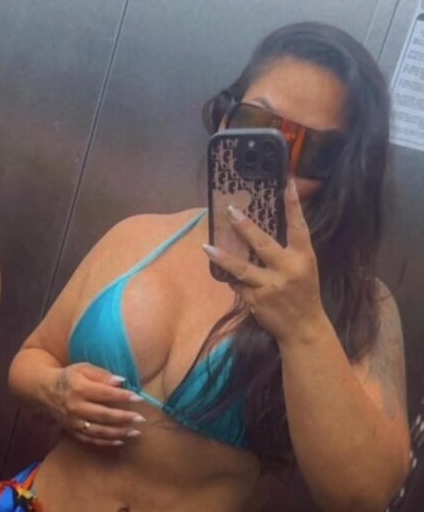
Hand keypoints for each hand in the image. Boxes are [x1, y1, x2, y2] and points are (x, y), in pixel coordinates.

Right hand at [46, 363, 145, 445]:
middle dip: (124, 418)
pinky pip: (91, 439)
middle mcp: (75, 407)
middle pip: (103, 415)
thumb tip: (121, 381)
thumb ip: (102, 375)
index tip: (139, 398)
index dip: (122, 397)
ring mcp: (73, 422)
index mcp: (79, 388)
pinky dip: (106, 442)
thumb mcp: (83, 369)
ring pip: (98, 431)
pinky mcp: (72, 431)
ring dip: (118, 433)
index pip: (105, 394)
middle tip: (141, 419)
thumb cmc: (69, 377)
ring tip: (135, 432)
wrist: (45, 390)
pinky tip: (120, 440)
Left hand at [204, 178, 324, 346]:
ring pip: (242, 269)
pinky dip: (231, 278)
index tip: (286, 183)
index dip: (293, 205)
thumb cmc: (304, 293)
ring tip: (207, 247)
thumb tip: (267, 226)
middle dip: (245, 227)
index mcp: (303, 258)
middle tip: (231, 211)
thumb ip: (290, 249)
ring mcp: (270, 287)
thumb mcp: (305, 267)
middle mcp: (287, 270)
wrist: (303, 328)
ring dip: (223, 257)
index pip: (298, 227)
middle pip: (263, 244)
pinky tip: (221, 271)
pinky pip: (238, 285)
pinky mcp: (256, 301)